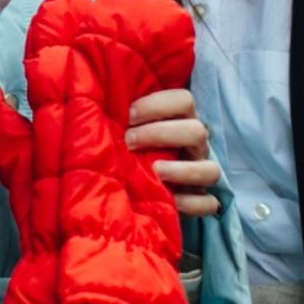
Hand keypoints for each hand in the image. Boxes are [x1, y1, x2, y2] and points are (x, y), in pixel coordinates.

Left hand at [126, 88, 220, 217]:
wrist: (132, 187)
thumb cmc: (128, 147)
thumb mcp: (126, 127)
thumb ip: (121, 115)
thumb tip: (91, 99)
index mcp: (181, 119)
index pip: (184, 100)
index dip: (158, 105)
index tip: (129, 115)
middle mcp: (195, 144)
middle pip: (197, 131)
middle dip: (161, 134)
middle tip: (129, 141)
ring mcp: (201, 172)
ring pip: (211, 170)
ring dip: (183, 170)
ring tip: (155, 171)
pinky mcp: (201, 199)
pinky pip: (209, 204)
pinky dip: (192, 203)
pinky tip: (171, 202)